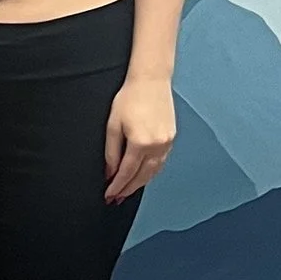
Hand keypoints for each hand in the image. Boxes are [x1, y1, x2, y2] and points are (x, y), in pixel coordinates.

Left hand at [103, 75, 176, 202]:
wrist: (151, 81)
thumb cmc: (129, 99)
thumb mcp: (113, 126)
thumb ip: (111, 152)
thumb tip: (110, 173)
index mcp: (141, 143)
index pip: (127, 172)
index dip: (116, 186)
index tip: (108, 195)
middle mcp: (157, 146)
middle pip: (142, 176)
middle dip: (128, 189)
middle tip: (116, 198)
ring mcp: (167, 142)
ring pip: (154, 172)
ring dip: (140, 183)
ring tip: (127, 191)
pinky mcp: (172, 138)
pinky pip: (161, 162)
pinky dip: (151, 172)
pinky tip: (142, 176)